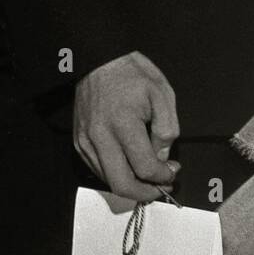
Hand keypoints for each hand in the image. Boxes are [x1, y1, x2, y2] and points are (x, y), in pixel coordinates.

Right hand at [73, 51, 180, 201]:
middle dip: (145, 193)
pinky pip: (97, 169)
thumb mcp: (162, 93)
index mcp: (123, 123)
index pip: (144, 166)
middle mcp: (100, 137)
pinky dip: (115, 174)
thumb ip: (166, 129)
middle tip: (161, 187)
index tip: (173, 172)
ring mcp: (85, 142)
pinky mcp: (78, 142)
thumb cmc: (134, 74)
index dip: (163, 176)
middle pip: (121, 183)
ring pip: (107, 180)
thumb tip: (162, 157)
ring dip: (130, 185)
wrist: (99, 61)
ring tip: (149, 178)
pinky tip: (130, 165)